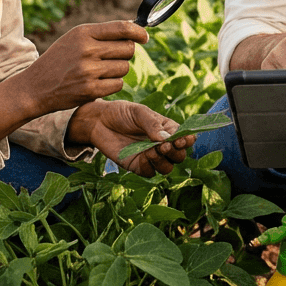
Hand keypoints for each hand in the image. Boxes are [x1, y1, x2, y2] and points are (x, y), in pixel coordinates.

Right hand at [24, 21, 146, 112]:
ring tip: (99, 71)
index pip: (122, 28)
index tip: (145, 37)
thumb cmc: (59, 60)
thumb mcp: (74, 39)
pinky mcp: (90, 89)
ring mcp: (88, 70)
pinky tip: (98, 82)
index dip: (139, 32)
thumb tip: (134, 29)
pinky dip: (112, 84)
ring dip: (117, 70)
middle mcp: (87, 49)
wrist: (35, 87)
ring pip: (124, 67)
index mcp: (83, 32)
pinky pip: (118, 84)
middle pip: (128, 49)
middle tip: (111, 58)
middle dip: (125, 54)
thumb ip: (101, 33)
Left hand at [67, 100, 192, 175]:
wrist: (98, 121)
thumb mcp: (138, 112)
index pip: (185, 137)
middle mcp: (161, 144)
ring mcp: (150, 157)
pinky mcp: (137, 166)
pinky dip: (148, 167)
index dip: (187, 140)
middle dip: (175, 152)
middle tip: (163, 145)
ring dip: (163, 161)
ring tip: (151, 151)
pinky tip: (141, 157)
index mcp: (167, 129)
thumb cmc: (120, 112)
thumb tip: (167, 139)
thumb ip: (153, 124)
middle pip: (179, 156)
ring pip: (167, 167)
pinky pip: (150, 173)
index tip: (182, 139)